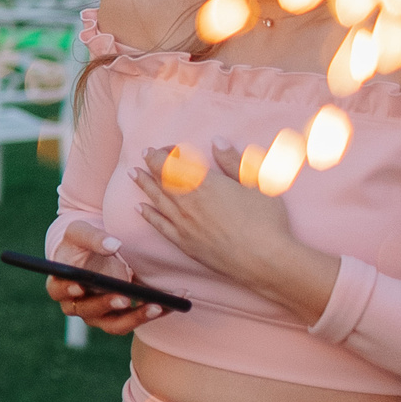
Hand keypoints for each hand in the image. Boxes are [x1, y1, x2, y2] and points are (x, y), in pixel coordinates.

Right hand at [46, 219, 152, 336]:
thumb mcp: (80, 232)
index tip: (79, 286)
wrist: (96, 253)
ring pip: (116, 324)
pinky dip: (157, 310)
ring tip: (155, 306)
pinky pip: (139, 318)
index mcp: (61, 283)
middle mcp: (79, 305)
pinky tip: (176, 300)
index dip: (67, 291)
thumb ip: (93, 237)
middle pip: (89, 312)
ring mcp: (101, 315)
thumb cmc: (81, 242)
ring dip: (135, 317)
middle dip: (106, 305)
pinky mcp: (123, 315)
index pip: (58, 290)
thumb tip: (113, 245)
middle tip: (123, 299)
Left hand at [130, 142, 336, 323]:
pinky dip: (148, 215)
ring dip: (144, 185)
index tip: (162, 148)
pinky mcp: (185, 244)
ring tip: (134, 174)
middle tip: (143, 156)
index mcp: (204, 185)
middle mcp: (188, 203)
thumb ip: (233, 162)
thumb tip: (217, 141)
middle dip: (152, 166)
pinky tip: (140, 208)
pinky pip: (160, 226)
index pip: (175, 164)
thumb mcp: (255, 184)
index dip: (164, 154)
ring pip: (158, 200)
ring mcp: (184, 225)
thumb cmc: (266, 220)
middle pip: (163, 180)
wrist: (265, 260)